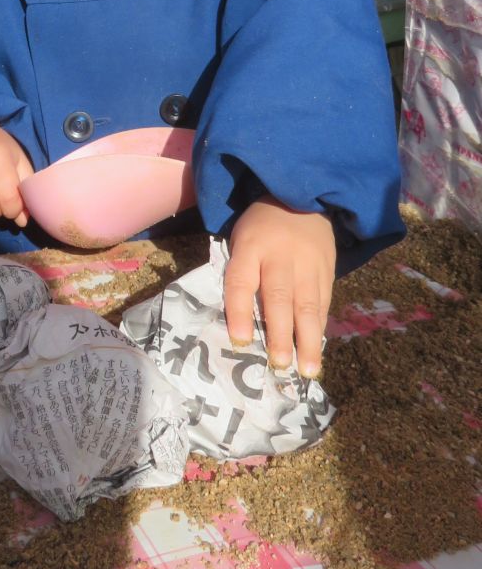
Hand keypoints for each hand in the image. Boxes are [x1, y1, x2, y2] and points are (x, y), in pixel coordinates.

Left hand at [224, 195, 334, 378]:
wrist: (302, 198)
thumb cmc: (262, 228)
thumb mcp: (241, 240)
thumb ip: (240, 273)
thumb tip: (240, 322)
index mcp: (251, 246)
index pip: (241, 280)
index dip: (239, 311)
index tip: (239, 341)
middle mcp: (281, 256)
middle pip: (279, 297)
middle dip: (280, 333)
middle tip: (279, 364)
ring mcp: (308, 263)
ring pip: (308, 304)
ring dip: (307, 340)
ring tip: (307, 370)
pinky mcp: (328, 269)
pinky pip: (323, 302)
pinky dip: (319, 327)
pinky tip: (316, 349)